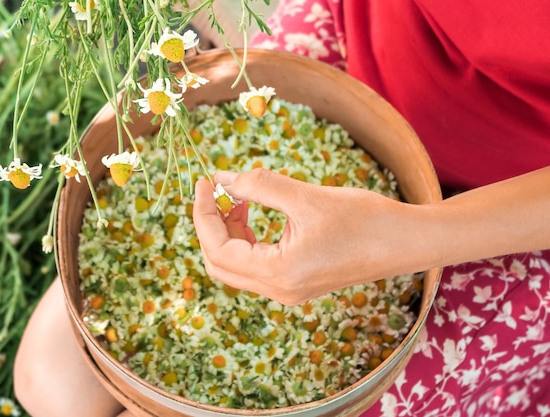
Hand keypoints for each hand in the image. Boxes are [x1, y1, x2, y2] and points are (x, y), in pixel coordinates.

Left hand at [193, 168, 424, 304]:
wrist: (406, 242)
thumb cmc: (364, 219)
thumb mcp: (305, 197)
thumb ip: (259, 187)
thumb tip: (222, 179)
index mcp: (278, 274)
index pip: (218, 249)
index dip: (203, 214)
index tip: (204, 182)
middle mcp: (279, 290)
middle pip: (220, 263)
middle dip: (211, 224)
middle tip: (215, 188)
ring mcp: (288, 290)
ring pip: (237, 264)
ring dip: (229, 229)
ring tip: (240, 195)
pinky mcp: (297, 282)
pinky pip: (256, 264)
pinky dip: (247, 237)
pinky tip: (254, 210)